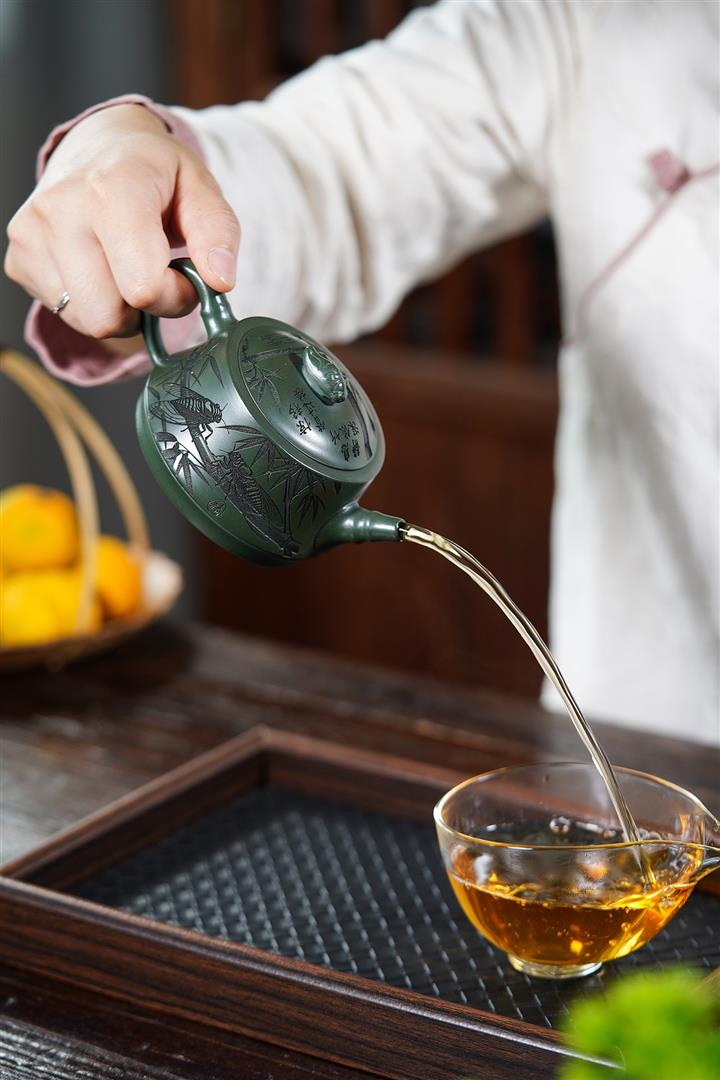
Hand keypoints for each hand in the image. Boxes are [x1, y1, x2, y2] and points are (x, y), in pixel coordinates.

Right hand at [4, 104, 239, 337]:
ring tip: (126, 269)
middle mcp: (61, 208)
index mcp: (112, 187)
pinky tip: (99, 267)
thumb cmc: (155, 172)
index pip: (143, 287)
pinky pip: (63, 312)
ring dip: (117, 309)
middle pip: (109, 316)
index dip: (175, 296)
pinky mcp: (19, 257)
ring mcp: (32, 234)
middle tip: (155, 276)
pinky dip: (90, 302)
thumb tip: (220, 281)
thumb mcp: (201, 188)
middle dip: (143, 309)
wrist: (100, 145)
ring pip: (86, 321)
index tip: (184, 275)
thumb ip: (218, 234)